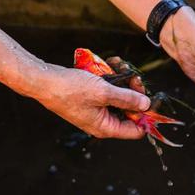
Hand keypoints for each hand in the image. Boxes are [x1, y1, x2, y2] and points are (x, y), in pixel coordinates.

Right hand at [26, 63, 151, 139]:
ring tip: (119, 65)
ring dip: (122, 80)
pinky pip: (107, 89)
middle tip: (133, 76)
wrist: (45, 81)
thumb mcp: (103, 92)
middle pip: (129, 110)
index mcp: (106, 127)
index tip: (149, 96)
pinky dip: (110, 77)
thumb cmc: (70, 90)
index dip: (146, 115)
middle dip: (133, 91)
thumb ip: (127, 99)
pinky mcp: (90, 98)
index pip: (136, 130)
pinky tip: (108, 64)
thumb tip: (146, 105)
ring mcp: (95, 109)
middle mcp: (102, 121)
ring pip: (119, 96)